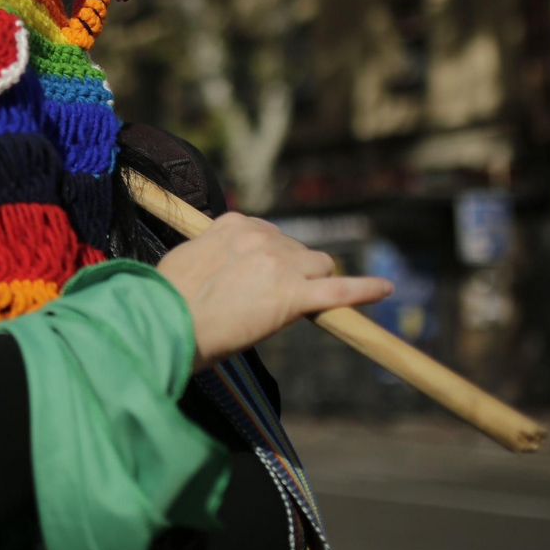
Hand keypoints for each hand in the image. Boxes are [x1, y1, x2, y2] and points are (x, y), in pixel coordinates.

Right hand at [154, 213, 394, 369]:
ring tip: (300, 304)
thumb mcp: (185, 261)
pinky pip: (342, 289)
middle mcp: (260, 237)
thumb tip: (215, 267)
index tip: (264, 274)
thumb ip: (210, 254)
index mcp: (232, 225)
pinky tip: (385, 289)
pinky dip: (365, 289)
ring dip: (315, 282)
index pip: (267, 234)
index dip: (269, 258)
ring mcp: (280, 264)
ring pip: (320, 266)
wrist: (165, 324)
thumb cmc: (166, 301)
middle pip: (297, 249)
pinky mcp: (295, 295)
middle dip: (293, 271)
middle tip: (271, 298)